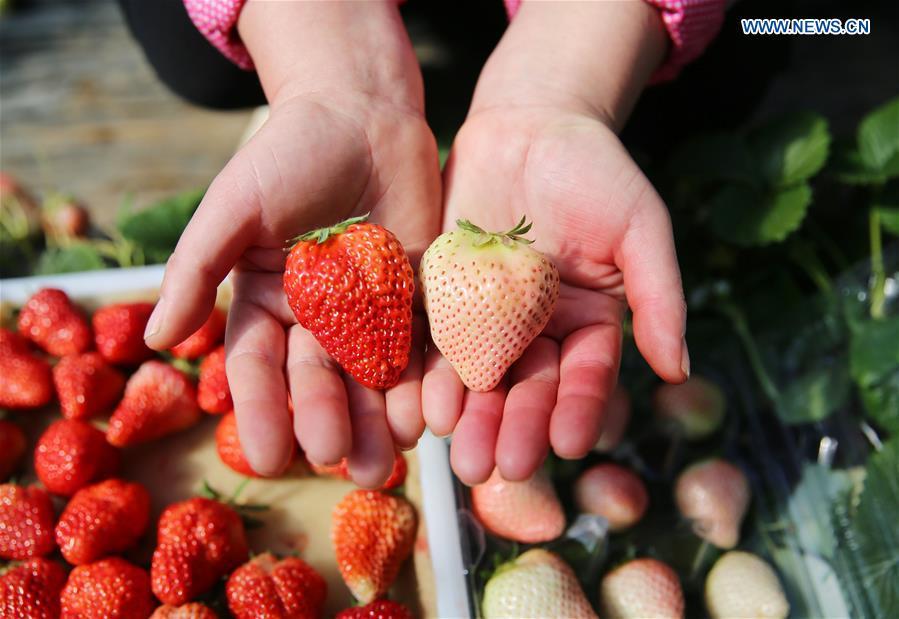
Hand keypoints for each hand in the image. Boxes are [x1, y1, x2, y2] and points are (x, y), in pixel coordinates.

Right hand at [143, 1, 439, 486]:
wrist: (363, 113)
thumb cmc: (288, 153)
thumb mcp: (233, 205)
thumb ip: (196, 269)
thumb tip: (153, 341)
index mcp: (265, 302)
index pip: (257, 368)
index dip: (262, 412)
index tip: (271, 458)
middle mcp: (315, 317)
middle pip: (320, 381)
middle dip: (329, 422)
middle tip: (341, 463)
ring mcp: (369, 310)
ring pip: (373, 375)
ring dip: (380, 417)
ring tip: (391, 456)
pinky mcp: (417, 296)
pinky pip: (423, 344)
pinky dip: (427, 379)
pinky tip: (433, 412)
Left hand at [423, 2, 687, 484]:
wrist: (529, 125)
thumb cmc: (595, 173)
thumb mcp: (641, 229)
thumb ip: (658, 297)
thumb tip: (678, 371)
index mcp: (589, 323)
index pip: (585, 377)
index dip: (576, 410)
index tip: (565, 445)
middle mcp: (539, 331)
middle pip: (528, 389)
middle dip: (514, 429)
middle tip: (500, 469)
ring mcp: (489, 319)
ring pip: (481, 378)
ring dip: (471, 418)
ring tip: (461, 456)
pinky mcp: (445, 298)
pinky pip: (438, 343)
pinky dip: (433, 376)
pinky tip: (427, 406)